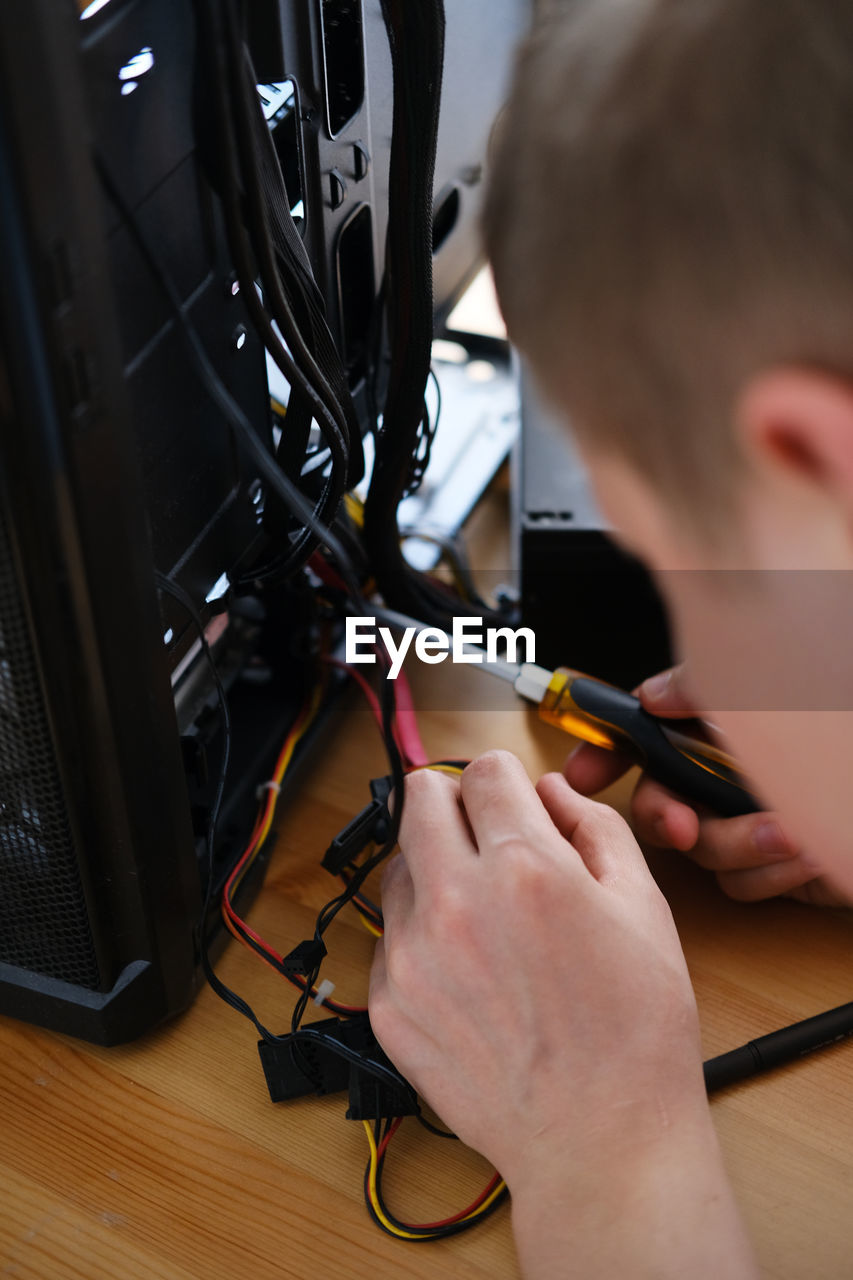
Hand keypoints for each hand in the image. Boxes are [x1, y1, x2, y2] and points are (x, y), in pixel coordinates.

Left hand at [369, 751, 755, 1278]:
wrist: (599, 1142)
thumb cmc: (634, 1032)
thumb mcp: (644, 907)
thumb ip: (595, 827)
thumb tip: (550, 793)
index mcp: (525, 867)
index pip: (482, 771)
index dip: (505, 778)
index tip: (511, 799)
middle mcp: (457, 901)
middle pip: (417, 797)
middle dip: (451, 802)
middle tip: (482, 834)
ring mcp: (413, 954)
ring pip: (398, 865)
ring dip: (433, 869)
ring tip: (482, 914)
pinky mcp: (389, 1003)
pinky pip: (389, 935)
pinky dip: (422, 934)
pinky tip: (469, 970)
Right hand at [564, 664, 850, 906]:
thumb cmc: (839, 721)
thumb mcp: (777, 689)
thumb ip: (708, 686)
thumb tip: (657, 693)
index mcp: (717, 733)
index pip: (641, 742)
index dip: (601, 756)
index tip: (577, 772)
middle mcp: (726, 780)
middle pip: (658, 808)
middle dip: (663, 817)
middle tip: (680, 824)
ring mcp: (750, 826)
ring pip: (703, 855)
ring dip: (741, 845)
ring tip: (789, 828)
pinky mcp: (779, 869)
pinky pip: (746, 885)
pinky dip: (774, 870)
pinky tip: (809, 849)